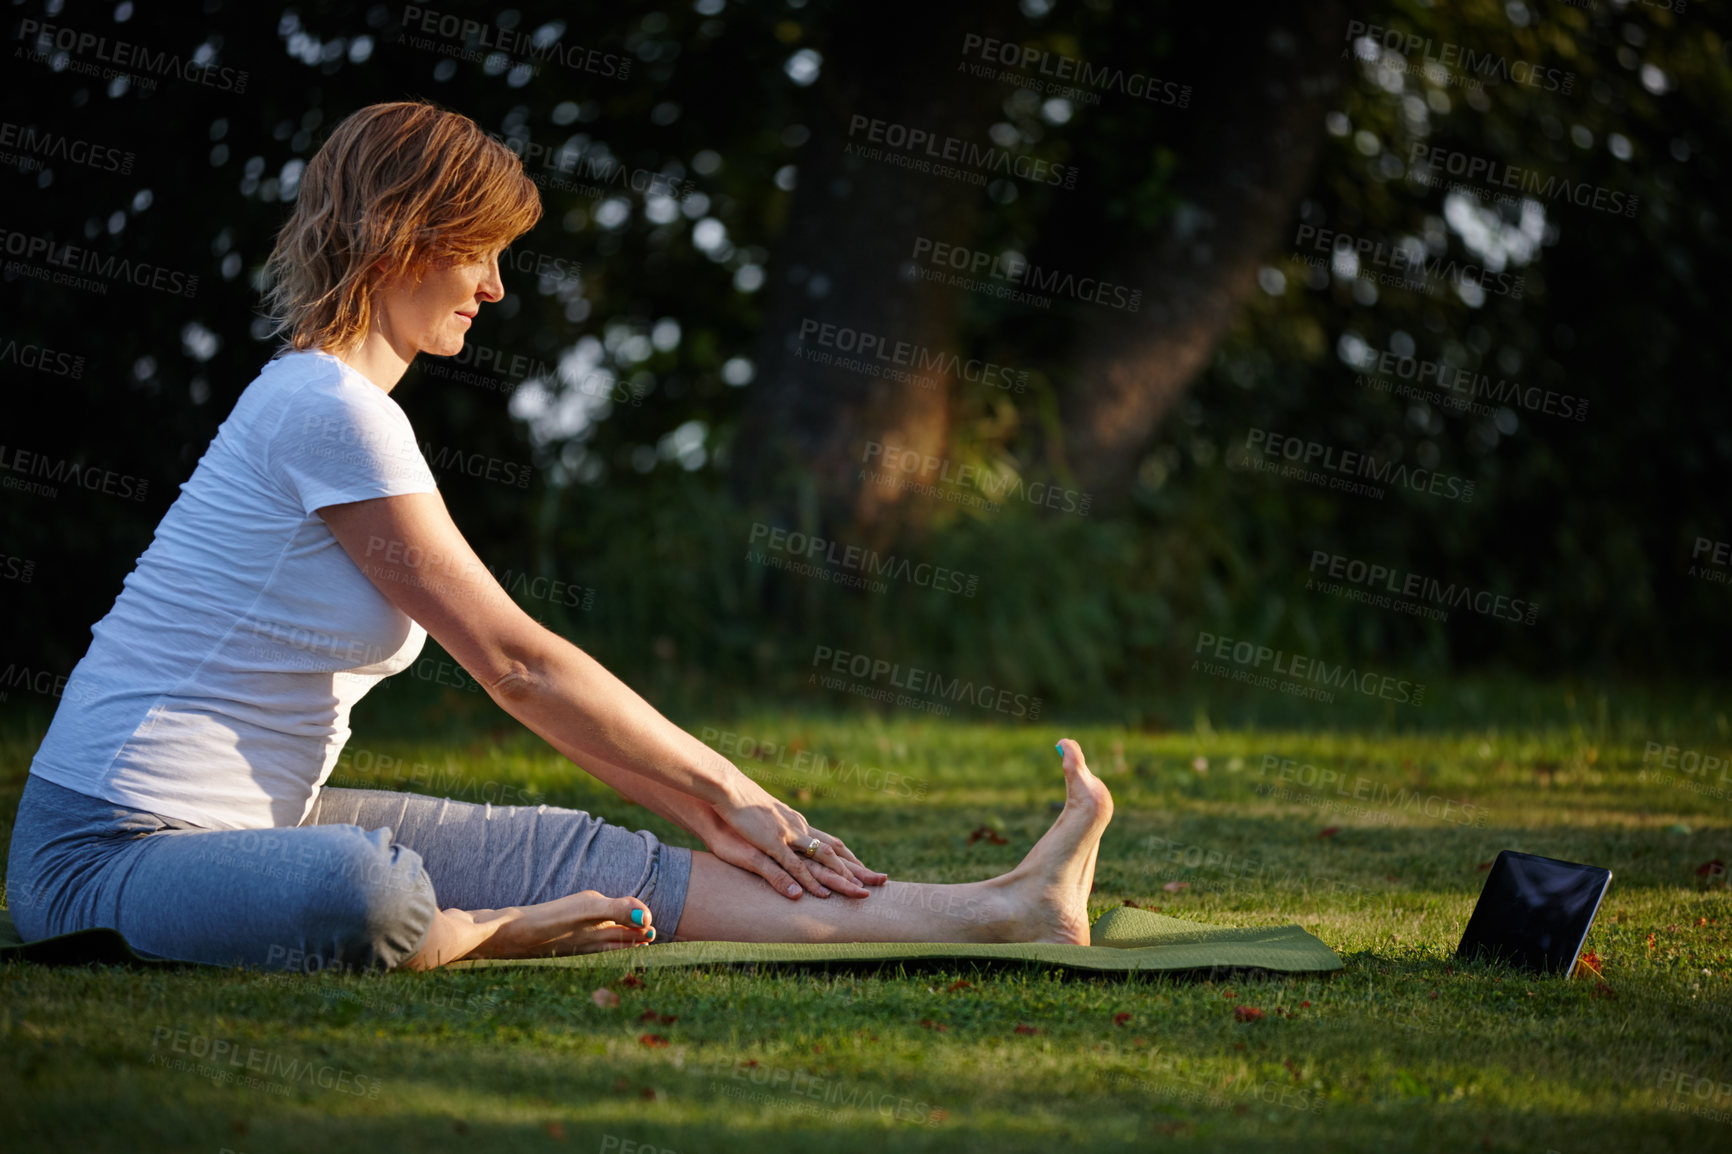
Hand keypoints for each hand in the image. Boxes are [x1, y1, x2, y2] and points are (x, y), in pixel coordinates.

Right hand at [709, 778, 887, 898]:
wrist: (727, 789)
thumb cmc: (740, 805)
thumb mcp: (764, 819)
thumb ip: (777, 828)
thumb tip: (781, 835)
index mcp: (798, 824)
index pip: (831, 842)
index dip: (849, 858)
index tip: (865, 870)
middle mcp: (799, 828)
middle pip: (835, 851)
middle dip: (857, 867)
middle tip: (879, 881)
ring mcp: (788, 835)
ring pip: (821, 859)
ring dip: (840, 876)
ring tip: (858, 892)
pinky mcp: (772, 842)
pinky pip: (793, 865)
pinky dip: (807, 880)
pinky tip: (817, 894)